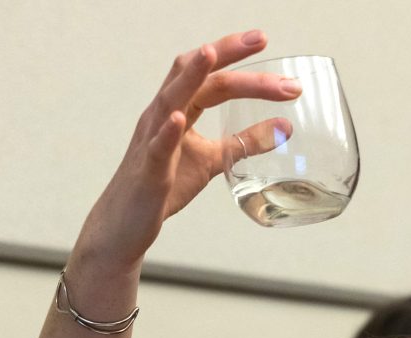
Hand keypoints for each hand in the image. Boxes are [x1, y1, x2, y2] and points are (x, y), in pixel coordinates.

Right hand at [75, 30, 300, 271]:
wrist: (125, 224)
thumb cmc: (164, 187)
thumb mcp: (213, 160)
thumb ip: (244, 143)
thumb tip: (285, 127)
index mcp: (177, 110)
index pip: (209, 74)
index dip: (232, 53)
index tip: (262, 38)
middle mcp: (161, 116)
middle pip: (192, 75)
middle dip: (224, 54)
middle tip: (260, 40)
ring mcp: (151, 142)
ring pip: (169, 100)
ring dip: (190, 76)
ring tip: (209, 54)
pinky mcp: (148, 172)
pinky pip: (156, 148)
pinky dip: (167, 132)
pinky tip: (179, 119)